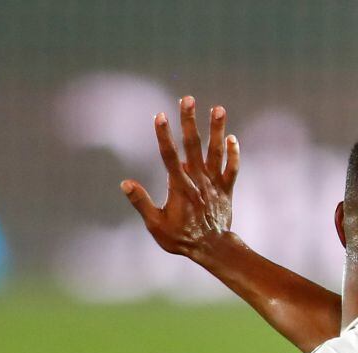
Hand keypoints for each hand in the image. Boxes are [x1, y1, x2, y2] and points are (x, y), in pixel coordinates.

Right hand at [120, 96, 239, 258]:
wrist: (212, 248)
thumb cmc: (181, 238)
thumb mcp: (155, 224)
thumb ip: (141, 202)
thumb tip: (124, 183)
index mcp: (179, 186)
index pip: (169, 155)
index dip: (164, 135)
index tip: (160, 115)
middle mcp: (198, 180)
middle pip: (192, 145)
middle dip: (189, 121)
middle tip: (188, 99)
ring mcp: (214, 184)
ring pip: (216, 152)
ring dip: (217, 129)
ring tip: (218, 108)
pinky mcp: (226, 190)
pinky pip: (232, 169)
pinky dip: (233, 154)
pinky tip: (232, 138)